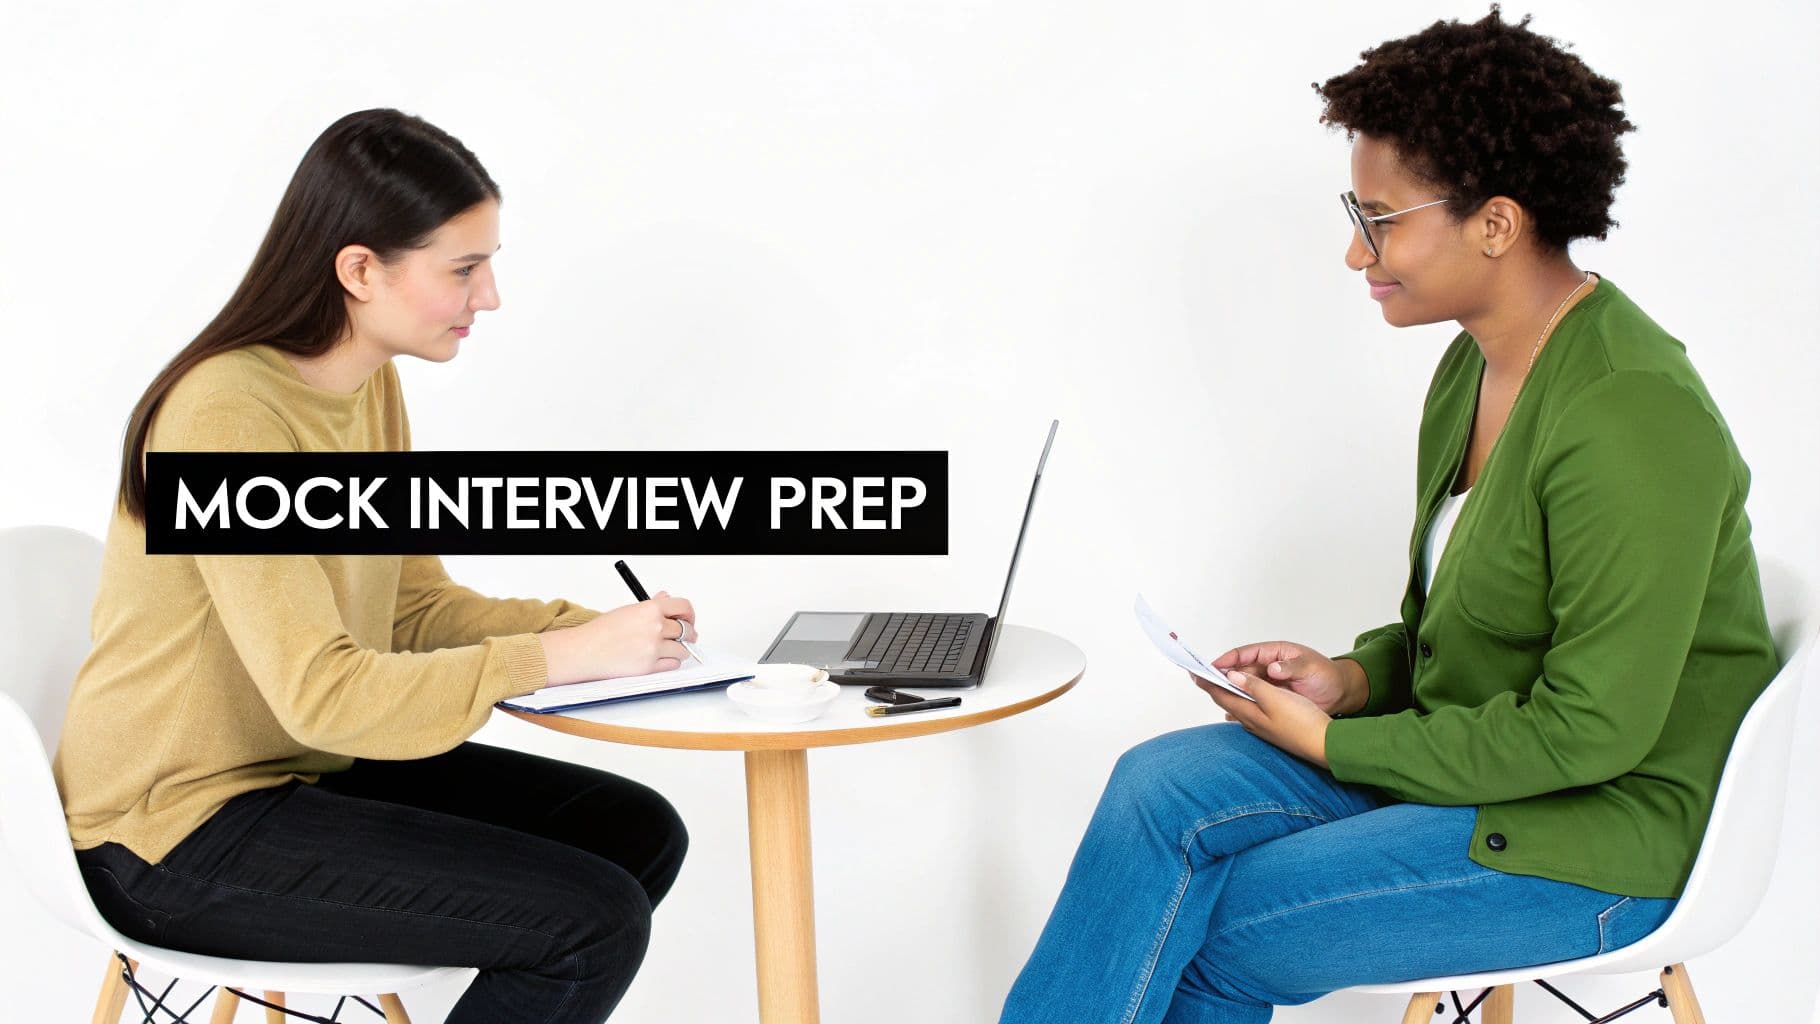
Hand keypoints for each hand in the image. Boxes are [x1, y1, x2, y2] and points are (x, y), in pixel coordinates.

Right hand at [539, 592, 697, 685]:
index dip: (689, 615)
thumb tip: (666, 598)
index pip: (683, 607)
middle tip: (685, 636)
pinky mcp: (649, 667)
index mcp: (650, 609)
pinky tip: (660, 658)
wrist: (585, 650)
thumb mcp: (628, 610)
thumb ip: (652, 605)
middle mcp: (655, 627)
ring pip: (683, 650)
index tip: (689, 620)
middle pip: (687, 630)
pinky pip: (673, 664)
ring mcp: (653, 648)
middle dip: (688, 634)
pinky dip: (670, 662)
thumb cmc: (601, 631)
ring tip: (668, 649)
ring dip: (679, 650)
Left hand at [1195, 670, 1332, 767]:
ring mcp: (1262, 727)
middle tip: (1203, 675)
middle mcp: (1251, 722)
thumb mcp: (1276, 699)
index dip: (1206, 682)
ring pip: (1239, 707)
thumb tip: (1230, 677)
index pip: (1220, 695)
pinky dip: (1244, 701)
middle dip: (1214, 687)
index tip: (1193, 672)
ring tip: (1222, 683)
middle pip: (1227, 701)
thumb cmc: (1302, 722)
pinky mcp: (1273, 728)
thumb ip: (1253, 686)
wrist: (1324, 745)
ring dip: (1229, 694)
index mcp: (1249, 713)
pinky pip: (1251, 712)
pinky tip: (1248, 699)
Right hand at [1209, 640, 1363, 715]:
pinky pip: (1250, 699)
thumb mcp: (1310, 667)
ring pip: (1242, 685)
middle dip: (1221, 674)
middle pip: (1238, 670)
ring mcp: (1269, 683)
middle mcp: (1268, 667)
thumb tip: (1271, 669)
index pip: (1244, 653)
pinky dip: (1239, 703)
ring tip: (1210, 696)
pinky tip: (1229, 712)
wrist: (1340, 693)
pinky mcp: (1272, 697)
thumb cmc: (1326, 675)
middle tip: (1201, 680)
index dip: (1227, 659)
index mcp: (1274, 653)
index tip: (1213, 666)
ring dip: (1228, 690)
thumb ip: (1290, 668)